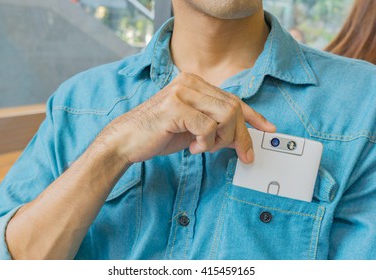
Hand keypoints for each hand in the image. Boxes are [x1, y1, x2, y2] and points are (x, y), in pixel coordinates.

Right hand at [97, 72, 275, 163]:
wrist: (127, 140)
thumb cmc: (158, 133)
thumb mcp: (193, 127)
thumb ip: (215, 125)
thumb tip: (241, 137)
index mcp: (195, 83)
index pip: (232, 99)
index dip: (253, 116)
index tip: (267, 128)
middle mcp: (190, 82)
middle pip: (233, 108)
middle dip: (239, 136)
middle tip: (238, 153)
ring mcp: (182, 92)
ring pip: (225, 116)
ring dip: (221, 140)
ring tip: (203, 147)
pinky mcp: (175, 107)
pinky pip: (208, 128)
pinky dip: (205, 143)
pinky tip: (192, 147)